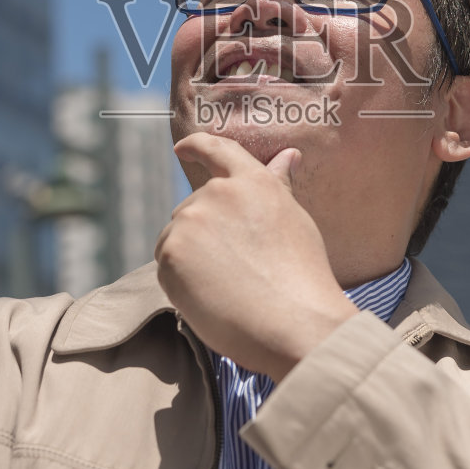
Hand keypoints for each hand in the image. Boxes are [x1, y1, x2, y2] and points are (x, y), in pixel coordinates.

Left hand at [156, 133, 358, 379]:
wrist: (295, 323)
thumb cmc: (303, 279)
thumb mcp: (294, 221)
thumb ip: (277, 187)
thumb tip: (287, 154)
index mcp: (252, 181)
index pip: (216, 149)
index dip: (196, 145)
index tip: (182, 148)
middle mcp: (216, 193)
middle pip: (192, 208)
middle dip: (203, 235)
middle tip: (233, 269)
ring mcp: (190, 222)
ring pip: (175, 238)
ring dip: (190, 258)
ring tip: (227, 286)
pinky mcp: (170, 254)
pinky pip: (166, 267)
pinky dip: (181, 283)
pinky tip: (212, 298)